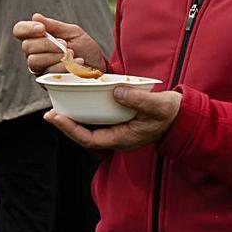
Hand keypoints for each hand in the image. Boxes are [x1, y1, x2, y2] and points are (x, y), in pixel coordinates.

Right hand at [12, 13, 104, 74]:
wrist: (98, 66)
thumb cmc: (84, 48)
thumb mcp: (72, 32)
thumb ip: (54, 26)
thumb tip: (35, 17)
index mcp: (38, 38)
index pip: (20, 30)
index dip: (27, 28)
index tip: (42, 28)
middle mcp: (34, 53)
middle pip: (27, 47)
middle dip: (47, 44)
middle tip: (65, 44)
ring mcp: (39, 69)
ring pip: (34, 61)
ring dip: (54, 56)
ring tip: (72, 54)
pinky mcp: (46, 82)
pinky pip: (47, 74)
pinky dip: (63, 67)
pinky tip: (77, 63)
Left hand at [46, 88, 182, 150]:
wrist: (182, 117)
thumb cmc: (170, 113)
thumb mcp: (158, 105)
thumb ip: (138, 99)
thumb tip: (116, 91)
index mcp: (124, 139)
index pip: (91, 140)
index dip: (72, 130)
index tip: (57, 118)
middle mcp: (118, 139)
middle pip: (86, 137)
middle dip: (67, 126)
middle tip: (49, 114)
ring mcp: (118, 133)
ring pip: (90, 131)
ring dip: (73, 122)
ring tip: (56, 110)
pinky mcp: (119, 125)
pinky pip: (97, 123)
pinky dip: (84, 116)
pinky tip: (76, 105)